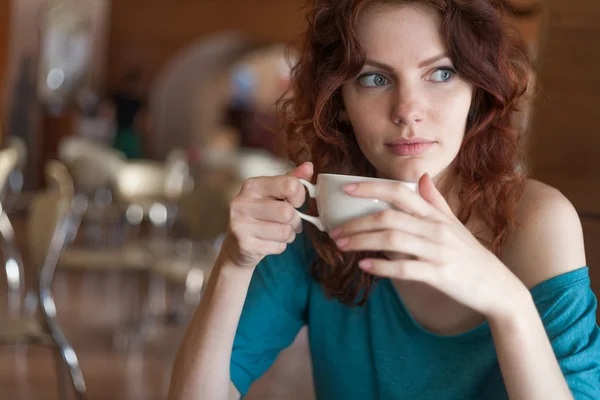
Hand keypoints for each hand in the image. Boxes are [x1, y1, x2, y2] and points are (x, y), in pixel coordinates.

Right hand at [221, 162, 313, 267]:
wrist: (236, 245)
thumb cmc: (260, 216)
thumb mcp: (274, 194)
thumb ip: (291, 180)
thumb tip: (309, 166)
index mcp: (253, 185)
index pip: (290, 185)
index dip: (299, 196)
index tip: (294, 202)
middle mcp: (242, 202)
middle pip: (287, 212)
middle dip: (295, 220)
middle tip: (289, 222)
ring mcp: (240, 224)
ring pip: (285, 232)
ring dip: (288, 235)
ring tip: (278, 232)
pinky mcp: (244, 245)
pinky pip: (279, 247)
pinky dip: (280, 246)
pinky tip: (268, 242)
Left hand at [331, 173, 528, 319]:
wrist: (498, 287)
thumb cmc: (471, 255)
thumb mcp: (454, 224)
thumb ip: (434, 201)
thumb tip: (422, 177)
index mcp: (435, 214)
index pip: (399, 192)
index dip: (371, 188)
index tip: (347, 190)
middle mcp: (435, 229)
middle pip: (388, 217)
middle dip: (357, 223)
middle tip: (335, 231)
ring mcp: (437, 251)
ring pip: (392, 240)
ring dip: (362, 242)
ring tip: (342, 246)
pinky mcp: (439, 274)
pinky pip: (405, 268)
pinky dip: (382, 267)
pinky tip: (364, 267)